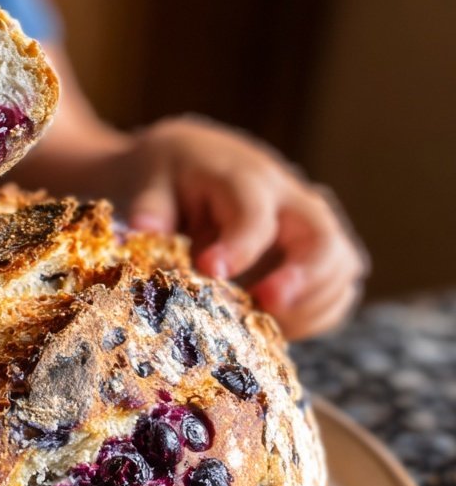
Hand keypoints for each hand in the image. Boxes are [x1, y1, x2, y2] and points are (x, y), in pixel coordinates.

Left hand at [121, 115, 368, 339]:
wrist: (192, 160)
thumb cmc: (170, 174)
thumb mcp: (151, 178)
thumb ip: (151, 204)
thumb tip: (143, 229)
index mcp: (246, 179)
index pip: (256, 211)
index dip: (240, 245)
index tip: (211, 270)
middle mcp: (290, 200)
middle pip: (323, 238)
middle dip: (303, 279)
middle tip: (266, 306)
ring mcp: (309, 227)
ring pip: (341, 266)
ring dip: (312, 304)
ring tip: (266, 324)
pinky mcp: (316, 253)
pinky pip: (339, 287)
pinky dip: (317, 313)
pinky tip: (276, 325)